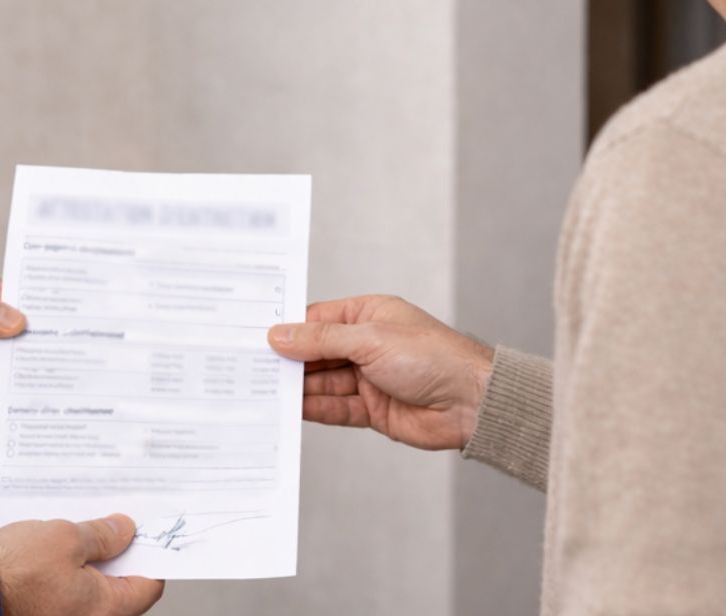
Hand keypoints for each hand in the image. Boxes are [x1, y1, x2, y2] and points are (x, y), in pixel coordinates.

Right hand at [0, 514, 164, 615]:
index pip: (148, 584)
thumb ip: (102, 535)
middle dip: (116, 553)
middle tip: (110, 523)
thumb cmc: (14, 573)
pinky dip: (67, 572)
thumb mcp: (66, 538)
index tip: (144, 531)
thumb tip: (124, 531)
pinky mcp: (44, 615)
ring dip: (88, 560)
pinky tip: (54, 547)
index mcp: (108, 610)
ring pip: (91, 589)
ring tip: (77, 530)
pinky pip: (68, 593)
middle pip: (120, 587)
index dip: (149, 553)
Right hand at [267, 294, 493, 451]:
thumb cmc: (435, 357)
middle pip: (317, 353)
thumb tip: (282, 335)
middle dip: (289, 361)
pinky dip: (313, 409)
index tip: (258, 338)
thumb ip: (322, 340)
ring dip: (297, 388)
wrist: (473, 403)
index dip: (289, 330)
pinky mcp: (372, 409)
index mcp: (369, 316)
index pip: (318, 320)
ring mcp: (369, 378)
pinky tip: (290, 409)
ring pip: (322, 383)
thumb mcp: (371, 339)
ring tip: (264, 390)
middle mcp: (367, 345)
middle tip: (253, 367)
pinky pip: (335, 408)